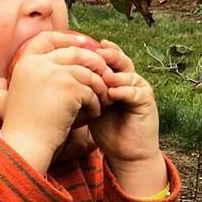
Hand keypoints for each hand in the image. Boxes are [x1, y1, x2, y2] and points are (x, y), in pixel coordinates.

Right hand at [0, 44, 111, 173]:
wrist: (26, 142)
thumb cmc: (17, 125)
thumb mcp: (2, 103)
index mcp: (24, 63)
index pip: (47, 38)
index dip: (67, 38)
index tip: (83, 43)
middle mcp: (38, 64)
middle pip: (75, 52)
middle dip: (94, 61)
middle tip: (105, 75)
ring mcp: (54, 74)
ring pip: (88, 72)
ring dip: (99, 86)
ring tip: (100, 100)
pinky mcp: (69, 87)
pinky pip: (91, 89)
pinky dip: (96, 102)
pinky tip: (94, 113)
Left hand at [88, 40, 165, 193]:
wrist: (124, 152)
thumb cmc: (104, 128)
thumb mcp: (87, 105)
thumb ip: (79, 89)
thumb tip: (54, 74)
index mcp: (113, 78)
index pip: (105, 59)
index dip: (93, 53)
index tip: (79, 48)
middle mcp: (127, 80)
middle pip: (119, 60)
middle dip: (108, 55)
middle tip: (96, 53)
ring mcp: (139, 89)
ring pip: (128, 74)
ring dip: (115, 74)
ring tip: (103, 76)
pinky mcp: (147, 102)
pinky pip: (136, 92)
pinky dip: (123, 91)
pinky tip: (112, 93)